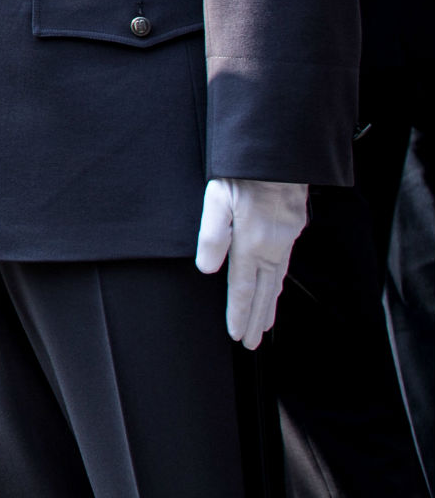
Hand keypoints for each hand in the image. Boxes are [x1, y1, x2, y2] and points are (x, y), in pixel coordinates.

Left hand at [197, 177, 308, 348]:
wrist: (280, 153)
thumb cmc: (244, 173)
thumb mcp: (217, 198)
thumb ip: (212, 234)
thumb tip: (207, 268)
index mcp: (252, 244)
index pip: (242, 288)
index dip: (239, 313)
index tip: (237, 335)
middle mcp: (272, 247)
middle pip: (263, 293)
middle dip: (256, 320)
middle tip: (251, 344)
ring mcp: (285, 239)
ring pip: (276, 281)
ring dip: (269, 306)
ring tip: (264, 326)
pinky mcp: (291, 229)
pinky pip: (284, 266)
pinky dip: (278, 284)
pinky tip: (273, 289)